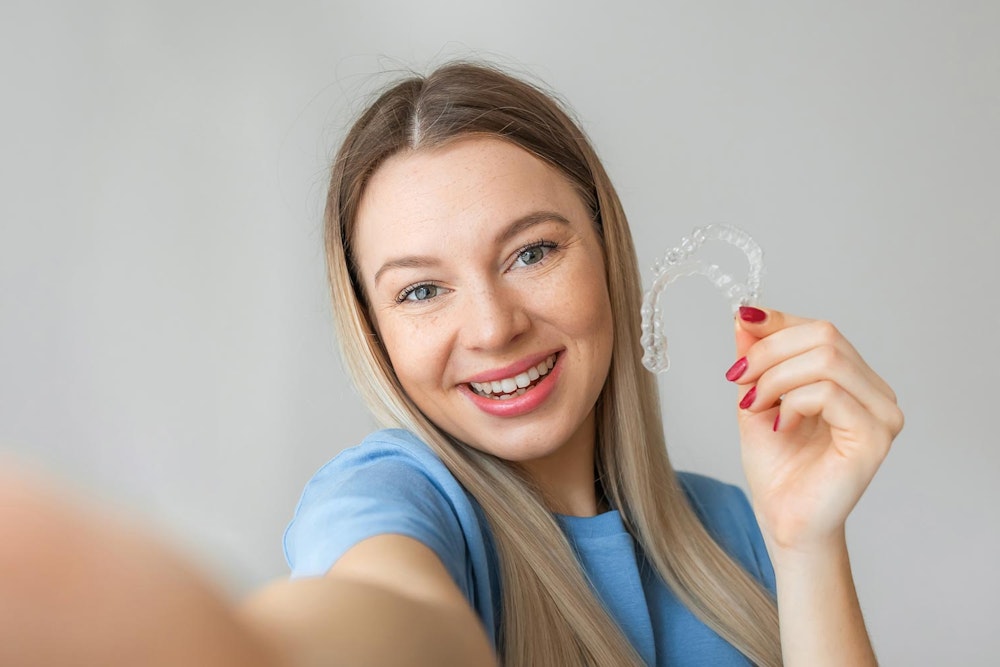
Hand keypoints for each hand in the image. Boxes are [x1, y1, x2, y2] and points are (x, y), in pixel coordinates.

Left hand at [727, 306, 903, 554]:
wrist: (784, 521)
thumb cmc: (776, 468)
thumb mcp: (756, 399)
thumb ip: (757, 359)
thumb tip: (745, 315)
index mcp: (853, 380)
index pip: (820, 329)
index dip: (778, 322)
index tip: (741, 320)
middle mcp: (875, 392)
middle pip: (824, 335)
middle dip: (769, 352)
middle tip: (738, 378)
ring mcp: (882, 414)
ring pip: (826, 360)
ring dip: (776, 378)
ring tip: (755, 406)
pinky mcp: (874, 436)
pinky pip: (829, 393)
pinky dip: (793, 402)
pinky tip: (780, 426)